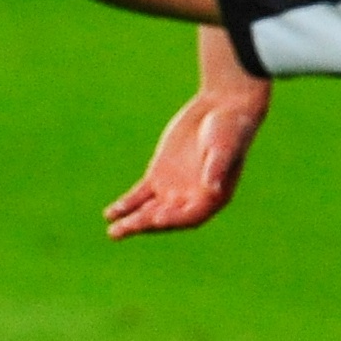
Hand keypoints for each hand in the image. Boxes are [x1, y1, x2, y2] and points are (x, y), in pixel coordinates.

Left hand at [105, 80, 269, 237]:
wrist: (221, 107)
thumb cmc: (231, 126)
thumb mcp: (224, 145)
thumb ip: (217, 167)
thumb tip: (213, 187)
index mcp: (214, 197)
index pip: (190, 216)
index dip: (173, 219)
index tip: (156, 219)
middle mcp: (192, 199)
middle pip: (166, 217)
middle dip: (146, 224)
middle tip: (125, 228)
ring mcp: (174, 190)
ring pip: (150, 210)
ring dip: (132, 221)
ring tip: (112, 232)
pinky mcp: (159, 177)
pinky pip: (140, 196)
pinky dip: (126, 204)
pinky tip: (110, 214)